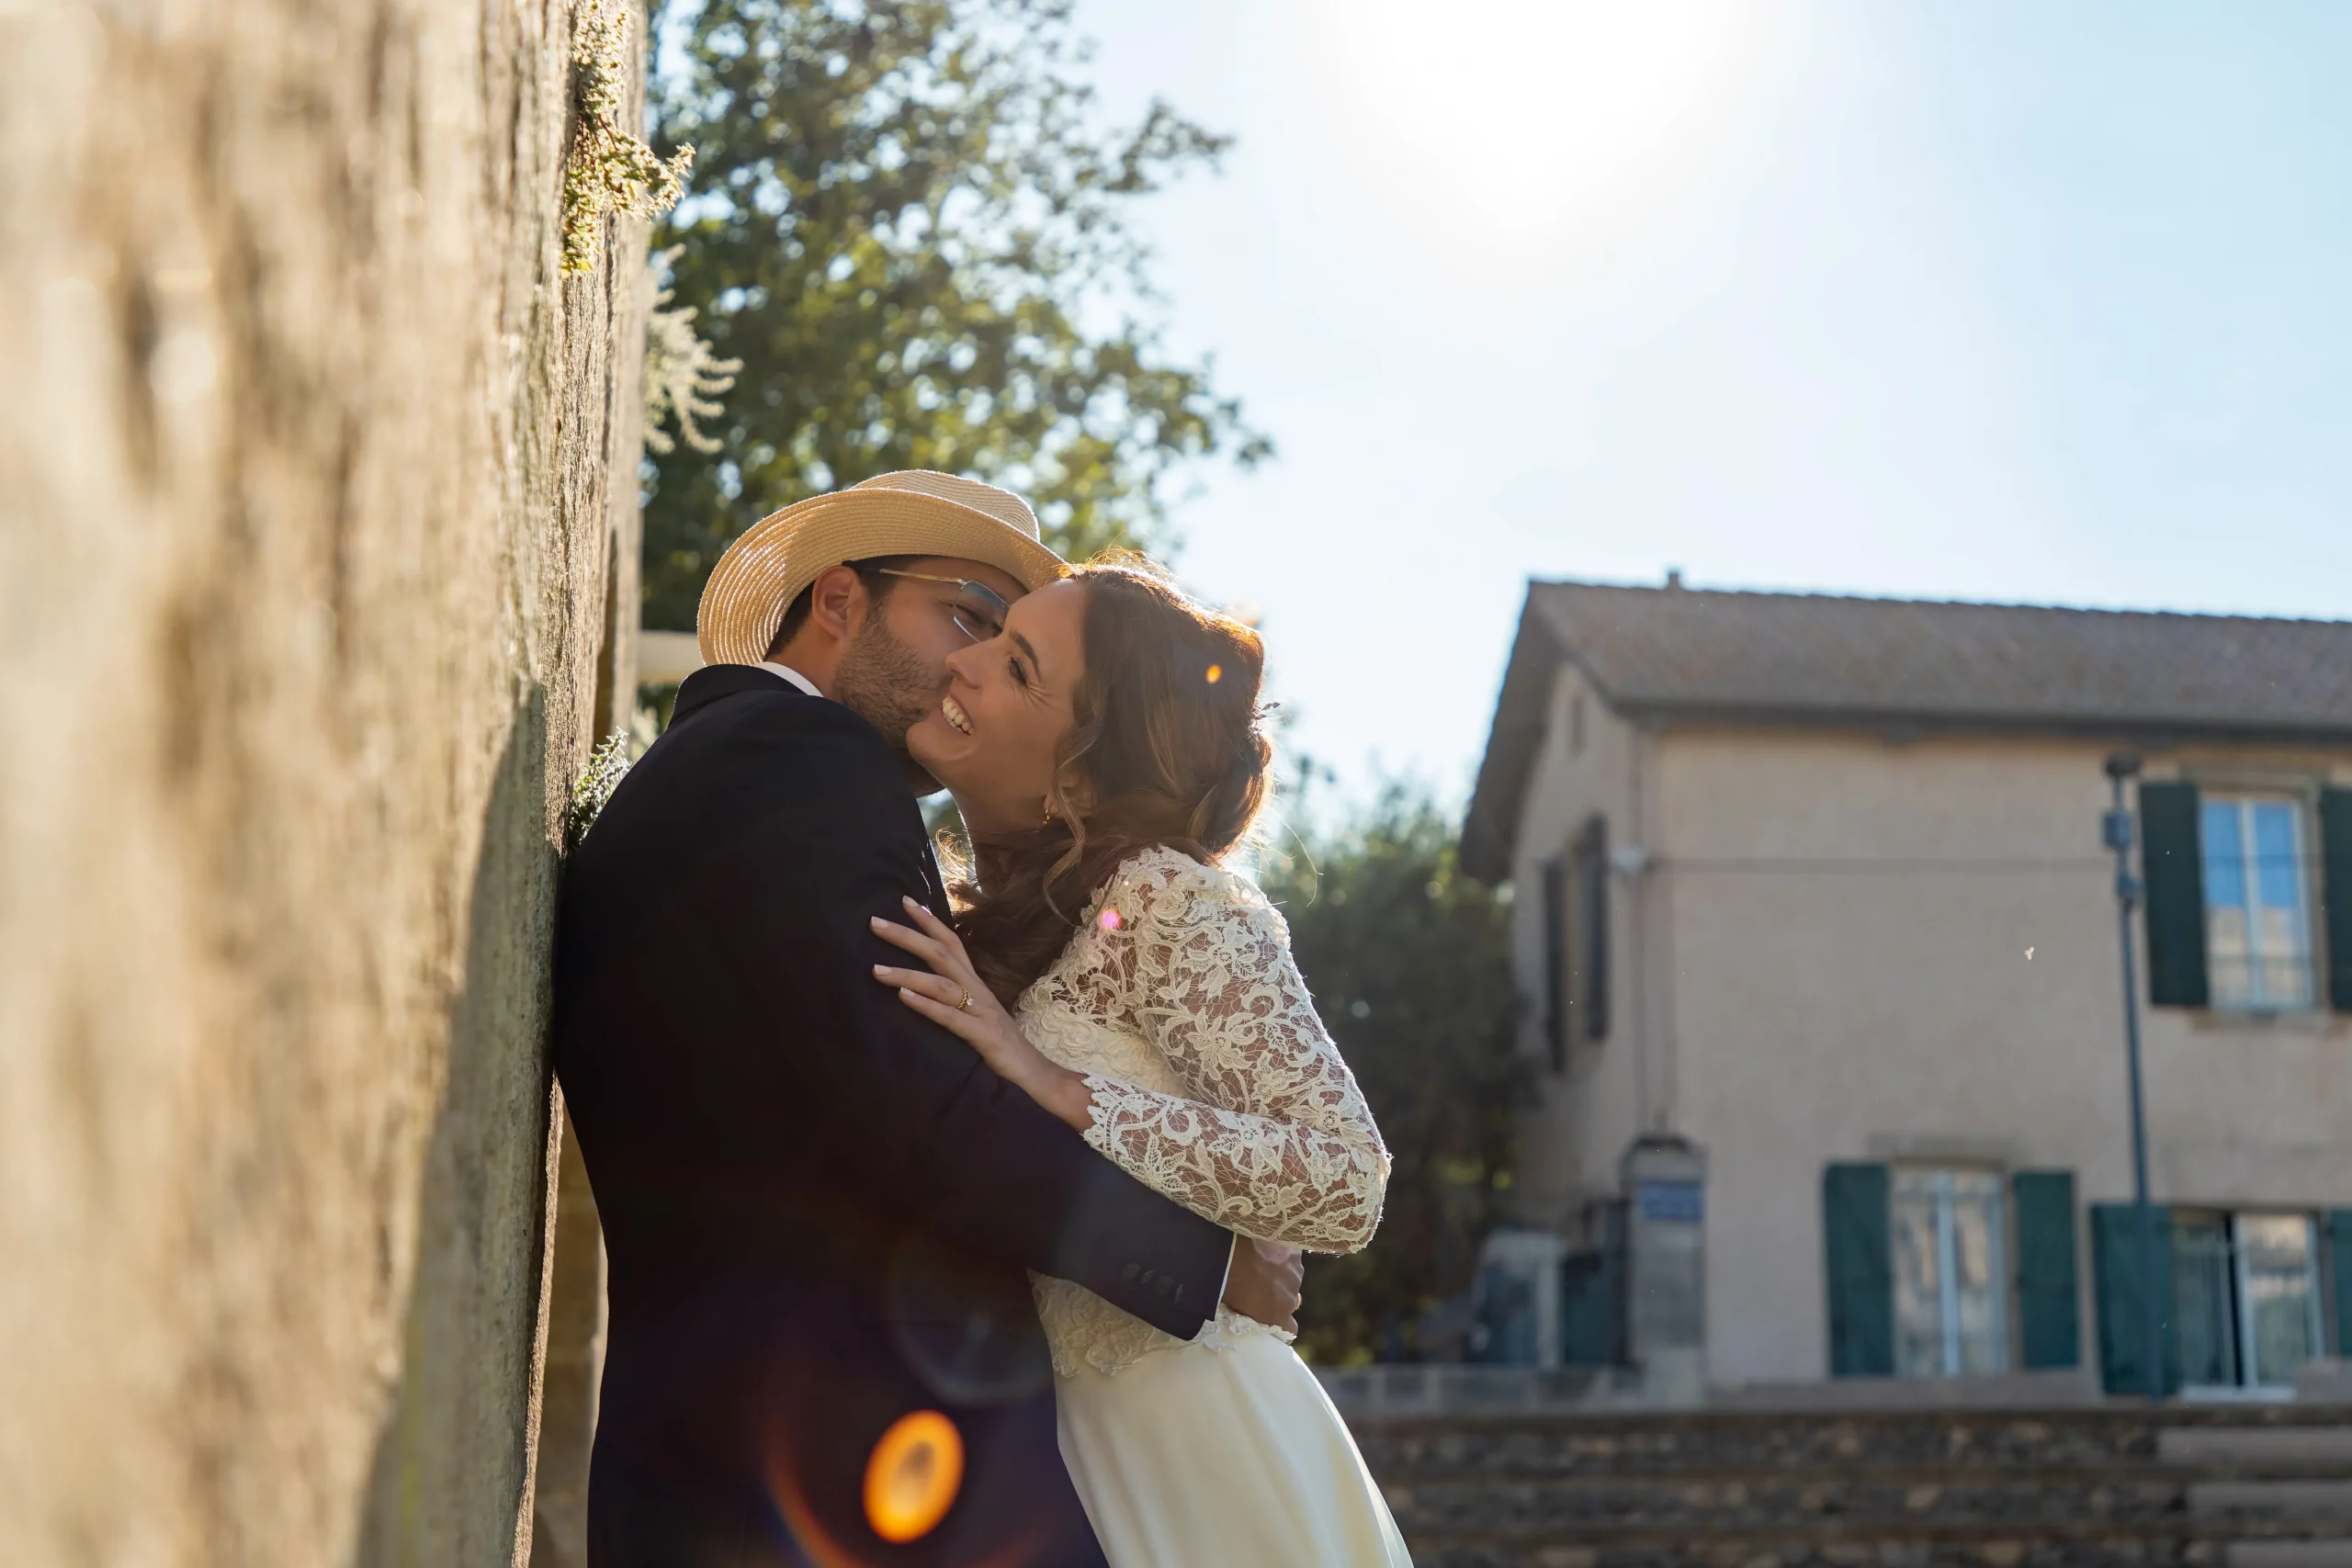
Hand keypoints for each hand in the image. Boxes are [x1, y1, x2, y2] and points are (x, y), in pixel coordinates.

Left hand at [872, 897, 1095, 1131]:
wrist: (1035, 1075)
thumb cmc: (1001, 1048)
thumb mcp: (975, 1017)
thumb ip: (955, 1001)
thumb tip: (923, 991)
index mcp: (975, 984)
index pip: (951, 943)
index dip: (929, 921)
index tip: (905, 900)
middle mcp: (978, 991)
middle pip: (941, 953)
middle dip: (907, 935)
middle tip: (874, 922)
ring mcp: (981, 1012)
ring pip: (941, 983)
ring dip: (906, 973)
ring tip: (875, 969)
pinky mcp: (982, 1036)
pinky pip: (950, 1017)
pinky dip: (925, 1005)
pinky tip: (903, 998)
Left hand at [1221, 1237, 1304, 1335]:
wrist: (1232, 1247)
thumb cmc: (1228, 1280)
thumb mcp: (1234, 1304)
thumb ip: (1250, 1310)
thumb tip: (1249, 1309)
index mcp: (1277, 1314)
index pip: (1289, 1329)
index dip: (1281, 1323)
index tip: (1271, 1317)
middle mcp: (1292, 1295)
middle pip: (1290, 1300)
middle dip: (1279, 1295)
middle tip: (1261, 1284)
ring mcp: (1296, 1272)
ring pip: (1291, 1277)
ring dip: (1280, 1274)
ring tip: (1263, 1262)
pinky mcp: (1294, 1251)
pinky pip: (1290, 1256)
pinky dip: (1281, 1254)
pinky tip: (1267, 1247)